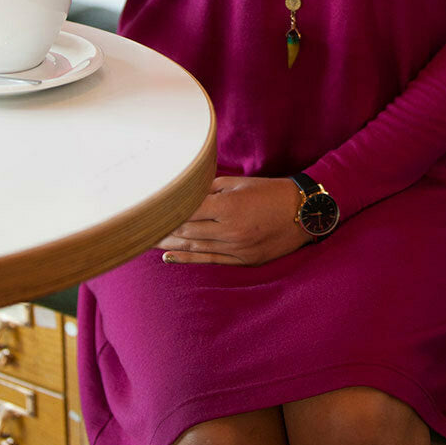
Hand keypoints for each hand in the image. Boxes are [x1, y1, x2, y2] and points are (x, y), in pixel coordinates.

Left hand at [157, 175, 310, 265]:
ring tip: (147, 240)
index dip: (167, 210)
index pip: (188, 209)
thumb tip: (188, 190)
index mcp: (229, 206)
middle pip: (187, 230)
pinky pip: (210, 261)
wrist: (305, 212)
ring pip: (195, 247)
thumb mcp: (242, 183)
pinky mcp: (243, 260)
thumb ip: (212, 187)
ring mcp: (236, 248)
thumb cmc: (272, 192)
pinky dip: (187, 259)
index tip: (148, 207)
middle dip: (163, 228)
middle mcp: (230, 229)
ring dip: (170, 244)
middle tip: (140, 226)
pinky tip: (169, 257)